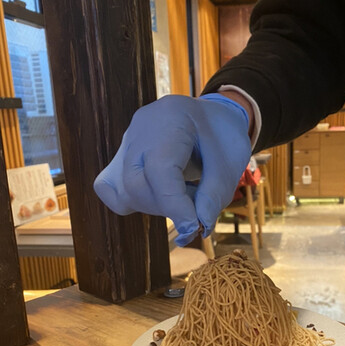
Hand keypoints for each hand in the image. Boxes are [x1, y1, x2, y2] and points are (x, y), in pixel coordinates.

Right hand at [93, 94, 251, 244]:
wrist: (214, 116)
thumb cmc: (225, 136)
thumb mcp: (230, 164)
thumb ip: (213, 197)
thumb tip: (194, 229)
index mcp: (171, 119)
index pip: (159, 169)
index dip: (174, 205)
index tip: (194, 227)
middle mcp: (140, 128)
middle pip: (134, 184)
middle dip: (166, 208)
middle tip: (194, 211)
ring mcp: (127, 142)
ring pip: (124, 191)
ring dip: (157, 206)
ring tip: (186, 193)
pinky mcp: (122, 157)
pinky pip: (114, 189)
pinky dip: (140, 201)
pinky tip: (165, 196)